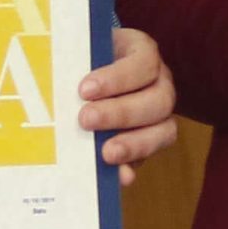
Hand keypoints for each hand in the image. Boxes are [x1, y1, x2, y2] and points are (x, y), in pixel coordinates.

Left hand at [80, 25, 178, 186]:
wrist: (83, 75)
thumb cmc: (81, 60)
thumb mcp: (78, 54)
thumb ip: (73, 66)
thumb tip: (63, 87)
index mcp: (142, 53)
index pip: (144, 62)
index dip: (118, 78)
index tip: (84, 89)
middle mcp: (159, 83)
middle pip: (159, 99)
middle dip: (122, 113)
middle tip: (86, 120)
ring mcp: (158, 114)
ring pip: (164, 130)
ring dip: (135, 143)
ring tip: (106, 153)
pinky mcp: (150, 140)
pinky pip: (151, 155)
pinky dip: (134, 165)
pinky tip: (119, 175)